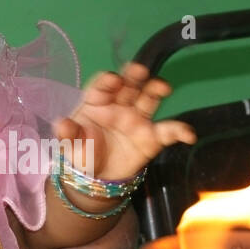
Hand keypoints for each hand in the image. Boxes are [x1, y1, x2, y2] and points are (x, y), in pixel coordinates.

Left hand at [55, 62, 194, 179]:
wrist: (97, 178)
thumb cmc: (82, 153)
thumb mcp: (70, 146)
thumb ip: (67, 134)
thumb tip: (61, 124)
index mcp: (97, 101)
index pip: (102, 85)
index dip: (108, 80)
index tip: (113, 80)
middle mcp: (120, 104)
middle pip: (129, 85)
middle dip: (135, 75)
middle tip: (140, 70)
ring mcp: (138, 119)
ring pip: (150, 98)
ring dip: (156, 90)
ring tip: (163, 87)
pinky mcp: (152, 137)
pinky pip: (167, 131)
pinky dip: (179, 130)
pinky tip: (188, 134)